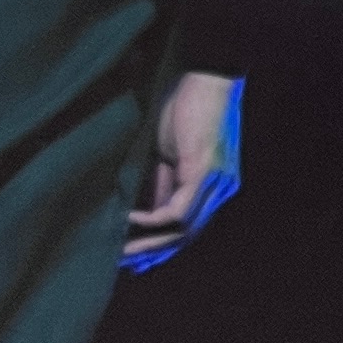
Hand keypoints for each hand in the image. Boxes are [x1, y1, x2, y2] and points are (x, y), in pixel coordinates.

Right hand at [122, 71, 241, 265]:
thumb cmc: (187, 109)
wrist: (206, 79)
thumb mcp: (169, 153)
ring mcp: (216, 185)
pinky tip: (131, 219)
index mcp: (213, 187)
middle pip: (187, 236)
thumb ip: (163, 180)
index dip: (161, 244)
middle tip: (125, 263)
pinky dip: (153, 218)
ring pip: (184, 229)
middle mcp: (219, 191)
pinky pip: (178, 210)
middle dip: (154, 252)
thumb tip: (147, 207)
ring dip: (151, 242)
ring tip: (122, 248)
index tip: (134, 257)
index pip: (188, 227)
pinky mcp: (205, 174)